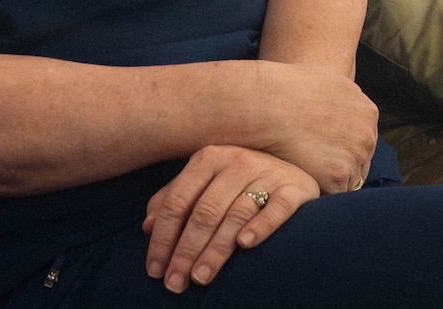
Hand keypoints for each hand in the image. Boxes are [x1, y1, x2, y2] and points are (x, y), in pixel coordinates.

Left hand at [142, 144, 318, 291]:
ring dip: (216, 249)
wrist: (293, 170)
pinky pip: (278, 208)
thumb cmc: (240, 181)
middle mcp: (238, 161)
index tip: (155, 269)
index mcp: (209, 158)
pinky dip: (261, 226)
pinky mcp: (295, 187)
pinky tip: (245, 244)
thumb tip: (147, 225)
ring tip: (201, 277)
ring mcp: (268, 173)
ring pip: (236, 214)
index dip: (163, 237)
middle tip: (176, 283)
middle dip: (186, 251)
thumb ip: (175, 198)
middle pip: (205, 211)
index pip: (178, 201)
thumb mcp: (205, 183)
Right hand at [244, 62, 379, 193]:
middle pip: (360, 163)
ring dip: (331, 183)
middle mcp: (367, 135)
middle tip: (317, 171)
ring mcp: (355, 157)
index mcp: (367, 112)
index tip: (327, 154)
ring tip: (307, 177)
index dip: (344, 149)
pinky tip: (303, 184)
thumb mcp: (328, 83)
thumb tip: (337, 109)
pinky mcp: (338, 176)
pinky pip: (333, 194)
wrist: (271, 102)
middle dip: (342, 168)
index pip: (363, 141)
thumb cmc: (289, 88)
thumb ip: (342, 101)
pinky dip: (320, 192)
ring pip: (349, 182)